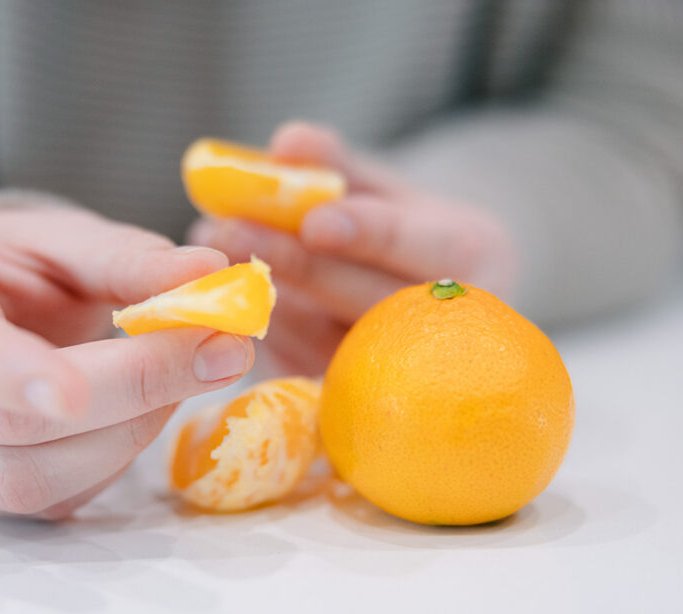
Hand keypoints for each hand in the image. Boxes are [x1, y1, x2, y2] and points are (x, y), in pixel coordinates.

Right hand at [0, 207, 252, 518]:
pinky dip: (119, 457)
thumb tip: (212, 276)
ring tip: (189, 372)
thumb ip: (126, 256)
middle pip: (5, 424)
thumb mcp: (59, 237)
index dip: (9, 374)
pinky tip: (150, 408)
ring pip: (29, 478)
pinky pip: (53, 500)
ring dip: (132, 431)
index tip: (77, 390)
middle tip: (220, 349)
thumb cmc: (12, 265)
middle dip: (126, 390)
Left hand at [189, 121, 515, 375]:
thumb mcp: (385, 188)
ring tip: (208, 254)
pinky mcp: (360, 402)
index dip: (364, 233)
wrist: (432, 305)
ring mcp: (406, 372)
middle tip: (222, 230)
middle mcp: (449, 322)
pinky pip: (308, 369)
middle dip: (293, 263)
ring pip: (329, 339)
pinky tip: (222, 298)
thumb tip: (287, 142)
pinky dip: (265, 334)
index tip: (313, 220)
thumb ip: (338, 166)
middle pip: (366, 298)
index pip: (414, 244)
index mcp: (474, 253)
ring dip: (263, 299)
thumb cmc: (405, 233)